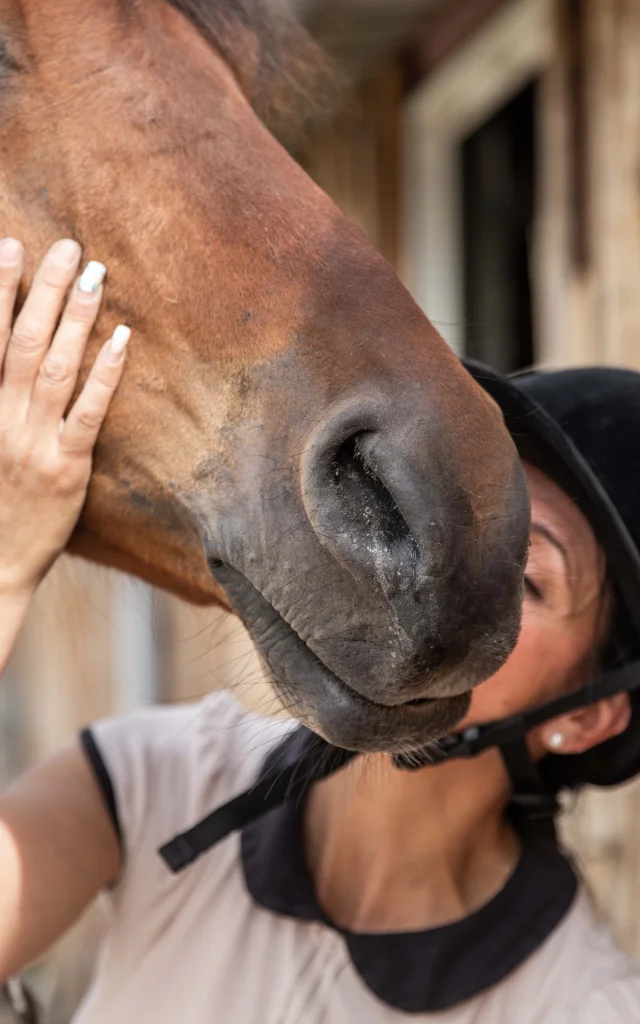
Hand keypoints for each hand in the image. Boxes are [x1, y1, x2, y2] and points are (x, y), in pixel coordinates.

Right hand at [0, 237, 129, 596]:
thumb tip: (12, 355)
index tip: (10, 246)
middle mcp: (2, 417)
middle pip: (25, 341)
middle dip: (44, 290)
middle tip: (67, 247)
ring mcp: (34, 442)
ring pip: (56, 368)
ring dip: (76, 319)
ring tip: (94, 277)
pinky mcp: (67, 468)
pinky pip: (89, 413)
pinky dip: (105, 375)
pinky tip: (121, 341)